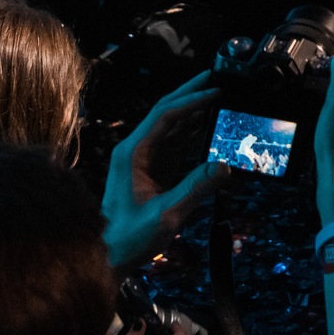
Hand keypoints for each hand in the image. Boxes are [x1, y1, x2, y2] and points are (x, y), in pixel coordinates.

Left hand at [100, 72, 227, 269]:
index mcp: (132, 153)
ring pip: (173, 127)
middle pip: (167, 112)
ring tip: (220, 100)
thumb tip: (224, 166)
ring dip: (195, 113)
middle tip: (217, 77)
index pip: (164, 115)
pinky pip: (176, 146)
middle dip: (191, 94)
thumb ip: (195, 188)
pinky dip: (194, 135)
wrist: (108, 256)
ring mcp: (144, 161)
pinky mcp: (153, 172)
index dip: (191, 100)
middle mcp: (136, 151)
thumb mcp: (165, 214)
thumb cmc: (128, 238)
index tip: (216, 91)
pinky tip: (211, 129)